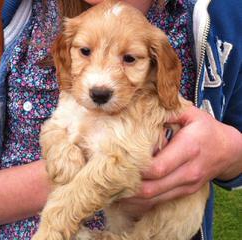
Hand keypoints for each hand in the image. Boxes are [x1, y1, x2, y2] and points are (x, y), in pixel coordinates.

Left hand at [121, 106, 241, 213]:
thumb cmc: (206, 129)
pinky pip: (160, 201)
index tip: (118, 163)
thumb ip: (167, 110)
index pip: (158, 166)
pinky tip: (128, 196)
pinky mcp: (185, 191)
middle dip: (129, 187)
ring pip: (155, 199)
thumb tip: (141, 108)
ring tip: (113, 190)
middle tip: (109, 180)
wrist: (228, 150)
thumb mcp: (191, 113)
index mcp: (189, 148)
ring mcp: (187, 184)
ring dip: (133, 198)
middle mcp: (188, 171)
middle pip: (153, 187)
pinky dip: (143, 202)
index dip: (137, 168)